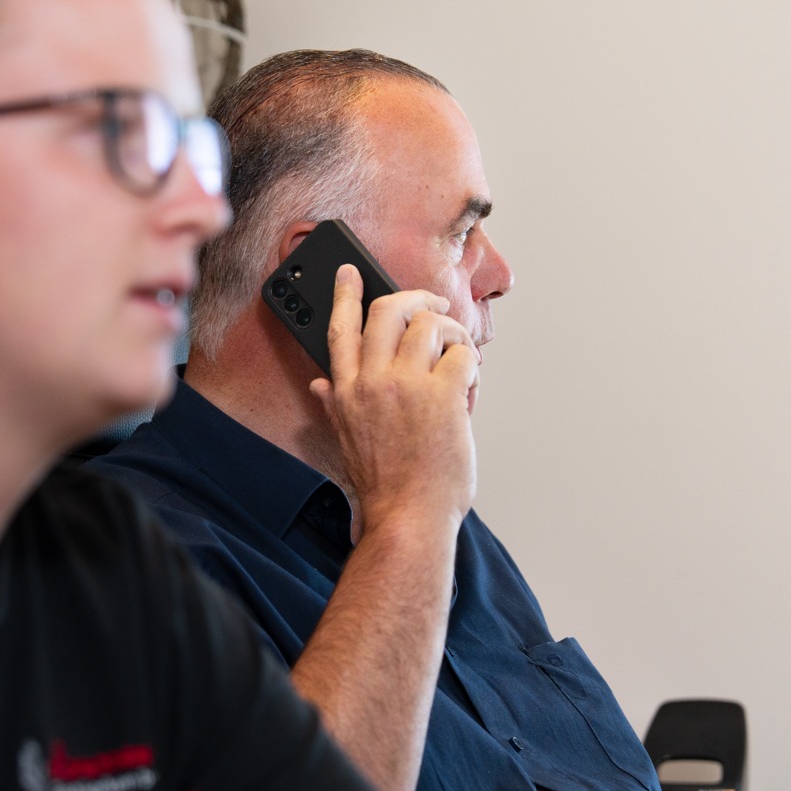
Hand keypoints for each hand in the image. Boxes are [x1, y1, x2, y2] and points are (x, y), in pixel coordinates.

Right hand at [310, 263, 478, 539]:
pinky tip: (470, 384)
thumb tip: (319, 385)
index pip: (340, 329)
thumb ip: (334, 405)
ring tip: (459, 353)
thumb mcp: (346, 441)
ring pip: (430, 324)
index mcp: (346, 392)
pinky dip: (471, 363)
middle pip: (388, 310)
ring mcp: (408, 386)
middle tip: (433, 305)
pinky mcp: (444, 396)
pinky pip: (462, 355)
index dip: (344, 295)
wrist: (408, 516)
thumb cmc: (383, 486)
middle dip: (415, 298)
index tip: (349, 273)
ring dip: (452, 332)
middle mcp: (373, 382)